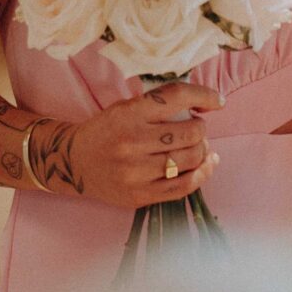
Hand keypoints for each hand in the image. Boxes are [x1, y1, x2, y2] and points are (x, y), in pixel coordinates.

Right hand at [57, 82, 223, 208]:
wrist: (74, 162)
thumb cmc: (106, 130)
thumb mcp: (126, 107)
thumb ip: (159, 105)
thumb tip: (202, 105)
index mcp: (130, 113)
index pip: (177, 97)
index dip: (204, 96)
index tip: (217, 101)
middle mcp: (133, 141)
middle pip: (190, 132)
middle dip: (201, 129)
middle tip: (197, 129)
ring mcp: (136, 171)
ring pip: (190, 159)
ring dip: (203, 150)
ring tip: (200, 147)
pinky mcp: (140, 195)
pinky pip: (183, 187)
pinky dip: (202, 174)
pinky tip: (207, 165)